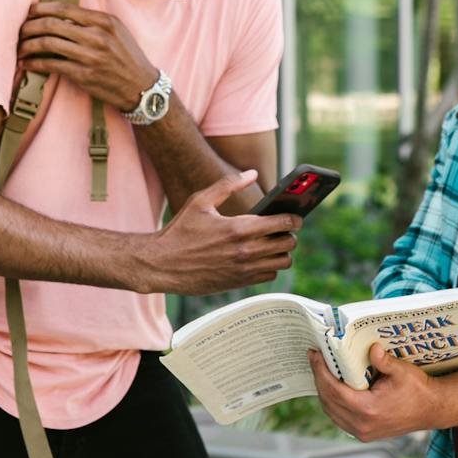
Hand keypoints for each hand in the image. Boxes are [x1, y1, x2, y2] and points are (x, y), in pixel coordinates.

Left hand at [15, 4, 155, 113]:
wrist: (142, 87)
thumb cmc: (127, 57)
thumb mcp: (116, 31)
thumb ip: (92, 21)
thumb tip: (60, 17)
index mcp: (104, 21)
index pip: (64, 9)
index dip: (42, 9)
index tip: (29, 12)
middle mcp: (97, 36)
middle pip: (52, 24)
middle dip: (30, 26)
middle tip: (20, 30)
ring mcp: (90, 56)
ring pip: (48, 44)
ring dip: (28, 45)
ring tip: (20, 48)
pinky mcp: (84, 75)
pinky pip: (52, 65)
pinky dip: (35, 64)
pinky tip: (27, 64)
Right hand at [146, 170, 298, 294]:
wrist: (161, 265)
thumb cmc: (180, 231)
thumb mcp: (200, 201)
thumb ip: (228, 185)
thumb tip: (252, 174)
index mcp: (238, 228)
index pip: (283, 224)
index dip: (295, 219)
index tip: (296, 216)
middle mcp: (244, 251)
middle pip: (288, 244)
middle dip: (290, 235)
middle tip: (283, 229)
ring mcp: (243, 270)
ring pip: (282, 263)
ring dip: (282, 252)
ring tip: (272, 243)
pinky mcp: (238, 283)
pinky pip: (269, 276)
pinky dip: (270, 267)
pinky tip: (259, 257)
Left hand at [308, 343, 440, 441]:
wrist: (432, 410)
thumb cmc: (419, 390)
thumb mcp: (402, 371)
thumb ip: (384, 361)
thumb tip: (372, 348)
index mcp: (368, 409)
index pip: (334, 390)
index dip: (321, 372)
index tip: (314, 356)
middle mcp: (361, 425)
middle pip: (328, 401)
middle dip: (319, 379)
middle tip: (315, 359)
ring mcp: (362, 432)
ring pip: (331, 412)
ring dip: (324, 391)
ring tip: (322, 371)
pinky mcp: (364, 434)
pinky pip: (340, 418)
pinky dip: (333, 403)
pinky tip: (333, 388)